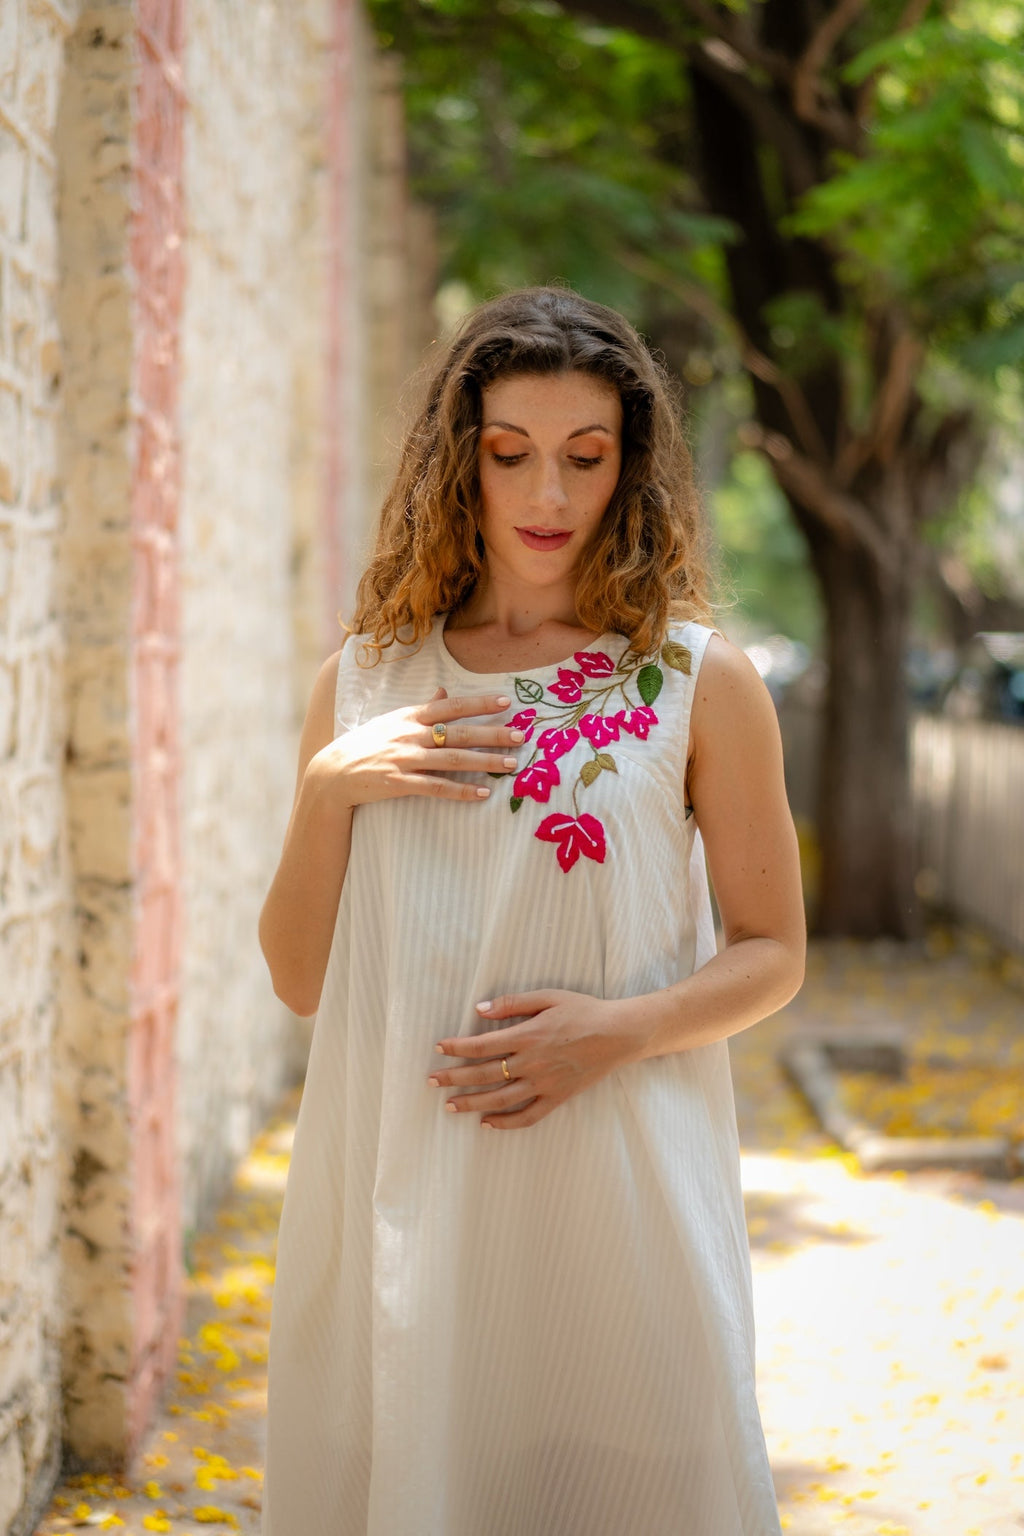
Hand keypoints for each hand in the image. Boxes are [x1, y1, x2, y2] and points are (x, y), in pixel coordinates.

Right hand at [308, 687, 524, 810]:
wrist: (331, 773)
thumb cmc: (364, 745)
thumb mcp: (391, 720)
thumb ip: (421, 707)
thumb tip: (443, 690)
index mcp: (409, 716)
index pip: (451, 706)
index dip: (479, 702)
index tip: (507, 700)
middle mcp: (409, 734)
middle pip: (458, 732)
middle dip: (492, 733)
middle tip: (521, 735)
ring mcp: (404, 759)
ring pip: (453, 759)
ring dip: (485, 761)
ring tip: (512, 765)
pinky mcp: (398, 784)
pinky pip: (436, 787)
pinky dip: (462, 790)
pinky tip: (483, 793)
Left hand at [429, 990, 641, 1129]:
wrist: (619, 1034)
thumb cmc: (583, 1010)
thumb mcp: (548, 996)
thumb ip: (512, 1003)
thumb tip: (478, 1010)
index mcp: (528, 1036)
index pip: (482, 1045)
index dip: (457, 1048)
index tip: (439, 1048)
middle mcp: (532, 1063)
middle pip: (484, 1075)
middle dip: (454, 1078)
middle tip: (432, 1081)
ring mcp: (545, 1084)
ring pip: (500, 1099)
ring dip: (472, 1103)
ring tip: (450, 1106)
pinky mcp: (557, 1098)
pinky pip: (528, 1117)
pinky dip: (506, 1123)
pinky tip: (487, 1124)